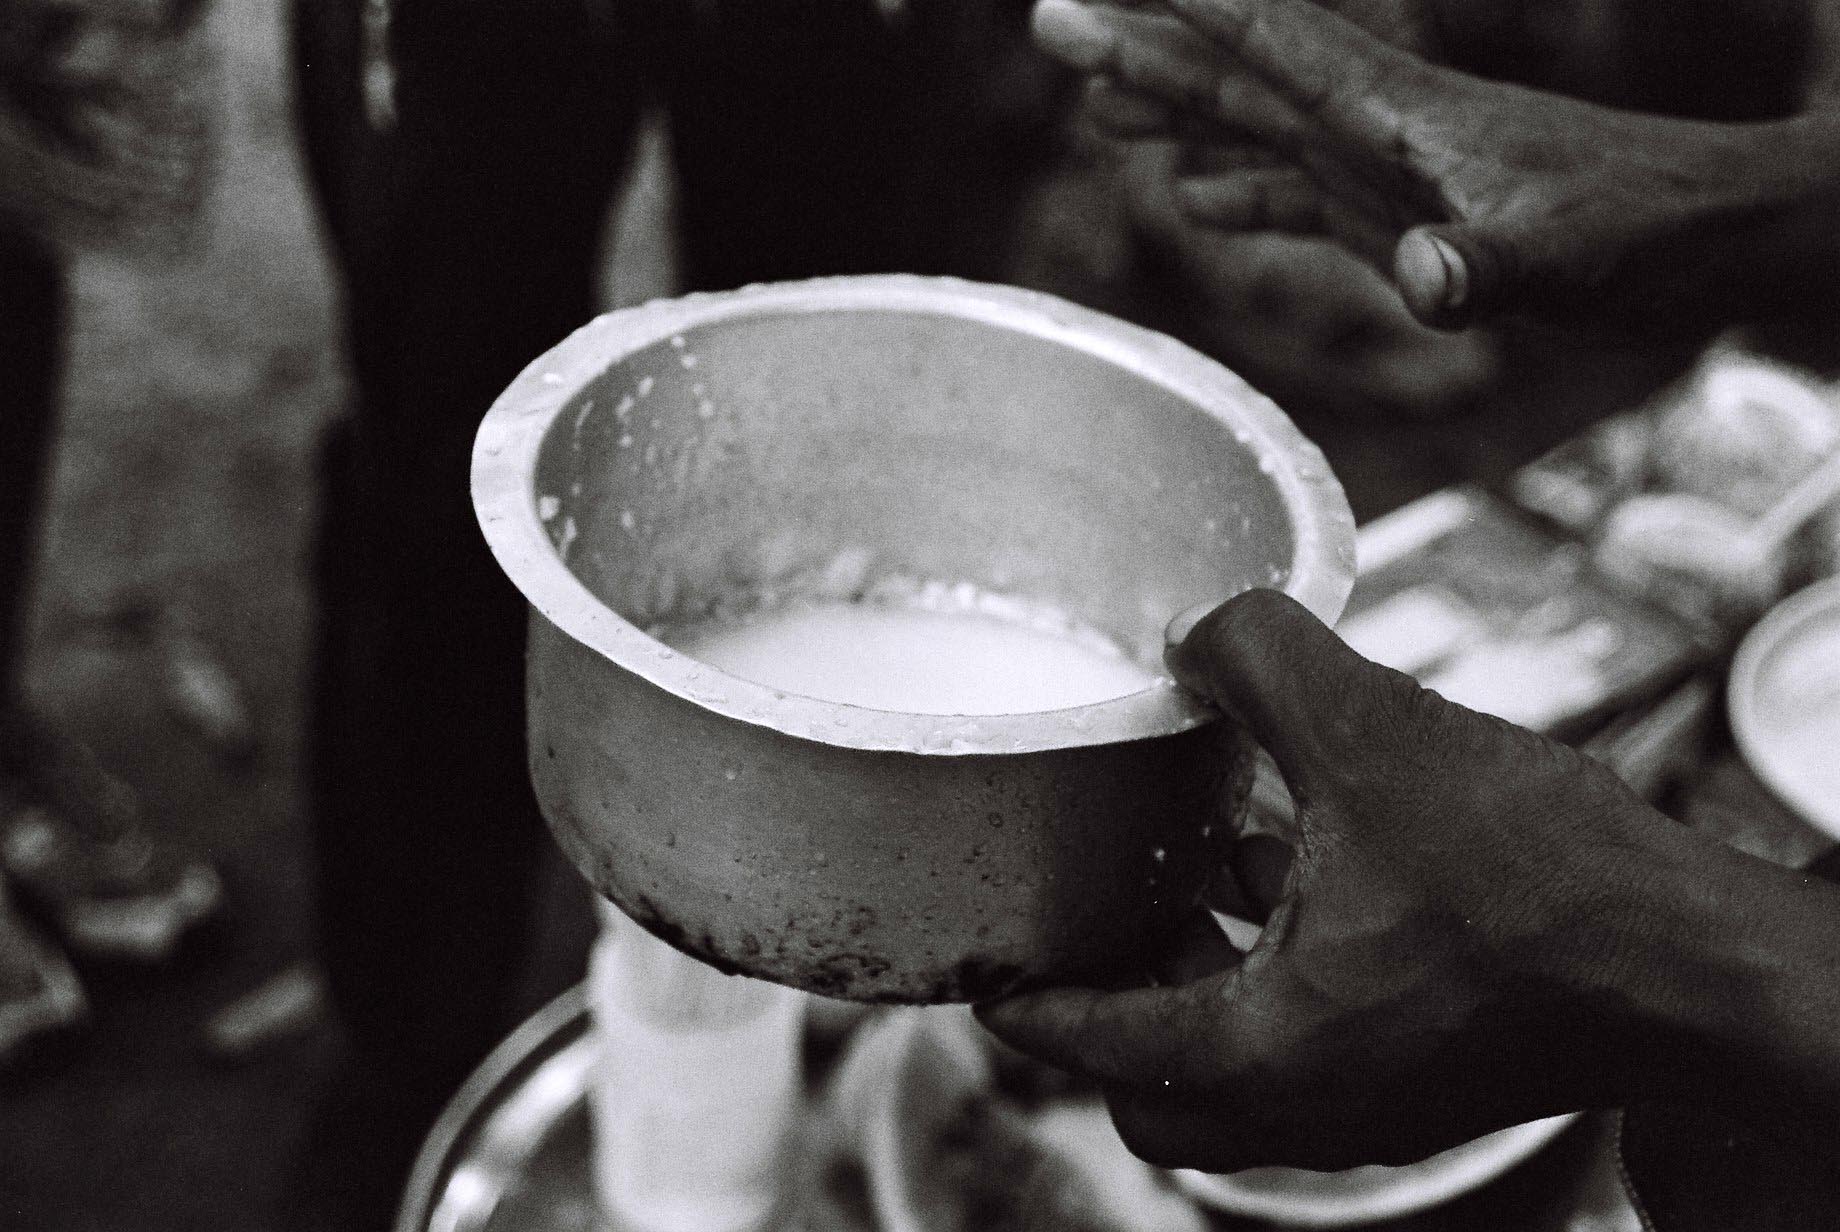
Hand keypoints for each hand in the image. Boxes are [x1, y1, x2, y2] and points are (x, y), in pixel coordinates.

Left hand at [976, 589, 1712, 1171]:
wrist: (1692, 961)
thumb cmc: (1536, 875)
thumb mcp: (1371, 729)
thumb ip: (1259, 657)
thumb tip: (1195, 630)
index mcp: (1260, 1055)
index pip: (1094, 1046)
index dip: (1028, 1003)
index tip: (991, 974)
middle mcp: (1307, 1110)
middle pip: (1157, 1098)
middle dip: (1114, 1018)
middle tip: (1099, 928)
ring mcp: (1374, 1112)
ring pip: (1239, 1079)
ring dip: (1203, 990)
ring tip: (1194, 880)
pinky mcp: (1431, 1086)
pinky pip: (1315, 1054)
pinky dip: (1282, 981)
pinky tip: (1304, 869)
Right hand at [1031, 0, 1839, 329]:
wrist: (1718, 240)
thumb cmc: (1652, 238)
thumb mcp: (1568, 260)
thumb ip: (1488, 268)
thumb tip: (1420, 276)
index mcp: (1402, 115)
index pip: (1271, 46)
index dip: (1186, 19)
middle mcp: (1381, 130)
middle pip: (1239, 76)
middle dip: (1145, 52)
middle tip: (1051, 26)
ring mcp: (1391, 173)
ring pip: (1258, 129)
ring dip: (1177, 116)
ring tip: (1097, 108)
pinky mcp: (1408, 218)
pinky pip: (1302, 197)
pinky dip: (1244, 195)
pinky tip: (1200, 202)